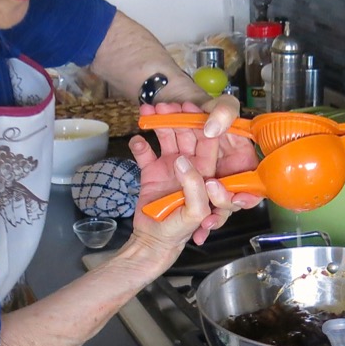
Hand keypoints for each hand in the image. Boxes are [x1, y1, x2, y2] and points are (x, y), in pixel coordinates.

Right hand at [131, 102, 260, 246]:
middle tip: (165, 103)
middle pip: (184, 134)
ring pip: (165, 137)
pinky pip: (145, 152)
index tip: (192, 107)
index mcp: (204, 171)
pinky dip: (140, 144)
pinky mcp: (150, 170)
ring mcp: (168, 166)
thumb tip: (182, 159)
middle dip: (176, 117)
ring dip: (157, 123)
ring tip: (147, 111)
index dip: (201, 123)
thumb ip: (194, 186)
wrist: (151, 242)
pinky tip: (137, 139)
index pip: (207, 142)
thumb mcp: (194, 212)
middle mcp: (188, 164)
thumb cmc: (179, 230)